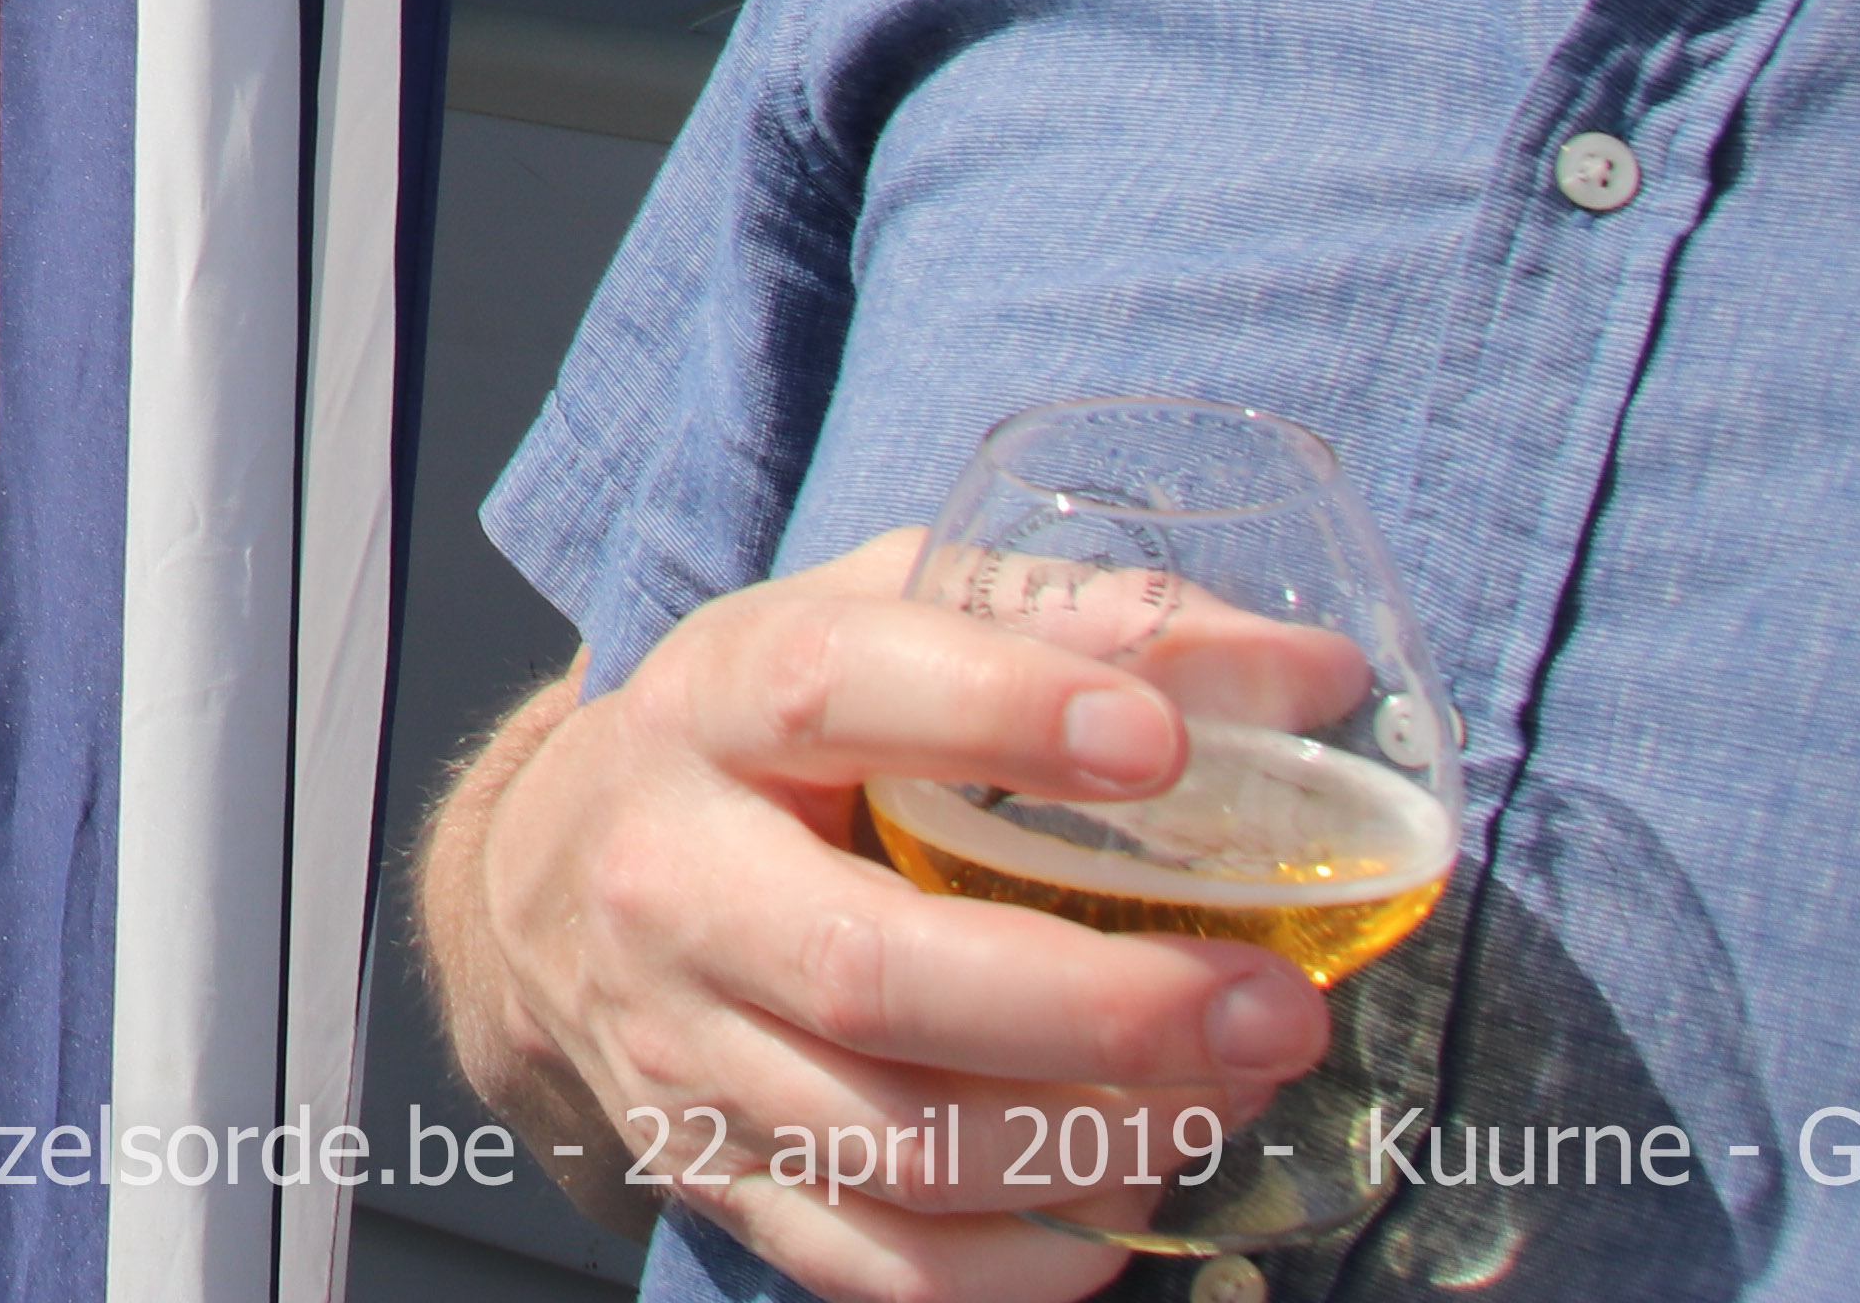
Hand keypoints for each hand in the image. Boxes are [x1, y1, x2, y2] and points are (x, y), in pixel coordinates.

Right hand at [433, 532, 1338, 1301]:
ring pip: (901, 1146)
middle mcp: (671, 884)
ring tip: (1231, 1092)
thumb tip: (1309, 677)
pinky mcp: (710, 1176)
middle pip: (876, 975)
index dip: (995, 712)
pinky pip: (885, 1267)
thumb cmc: (763, 742)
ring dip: (1102, 1141)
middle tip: (1276, 1006)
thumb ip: (1072, 620)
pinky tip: (1129, 1200)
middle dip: (1104, 1009)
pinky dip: (1030, 1261)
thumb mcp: (871, 622)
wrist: (550, 886)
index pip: (825, 693)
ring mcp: (680, 1049)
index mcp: (707, 710)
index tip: (1161, 744)